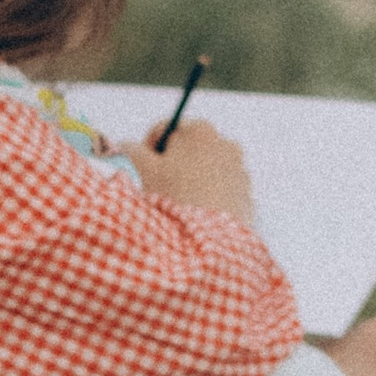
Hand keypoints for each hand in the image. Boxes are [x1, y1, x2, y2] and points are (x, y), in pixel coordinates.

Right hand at [121, 120, 254, 226]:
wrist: (207, 245)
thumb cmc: (170, 199)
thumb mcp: (139, 168)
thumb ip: (129, 148)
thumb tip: (130, 146)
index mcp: (201, 131)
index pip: (165, 130)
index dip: (148, 150)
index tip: (143, 171)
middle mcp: (227, 145)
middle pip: (188, 151)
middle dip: (172, 166)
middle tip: (159, 190)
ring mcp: (240, 173)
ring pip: (205, 173)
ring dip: (190, 184)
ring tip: (178, 208)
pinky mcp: (247, 200)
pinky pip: (220, 195)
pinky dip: (207, 202)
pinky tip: (195, 220)